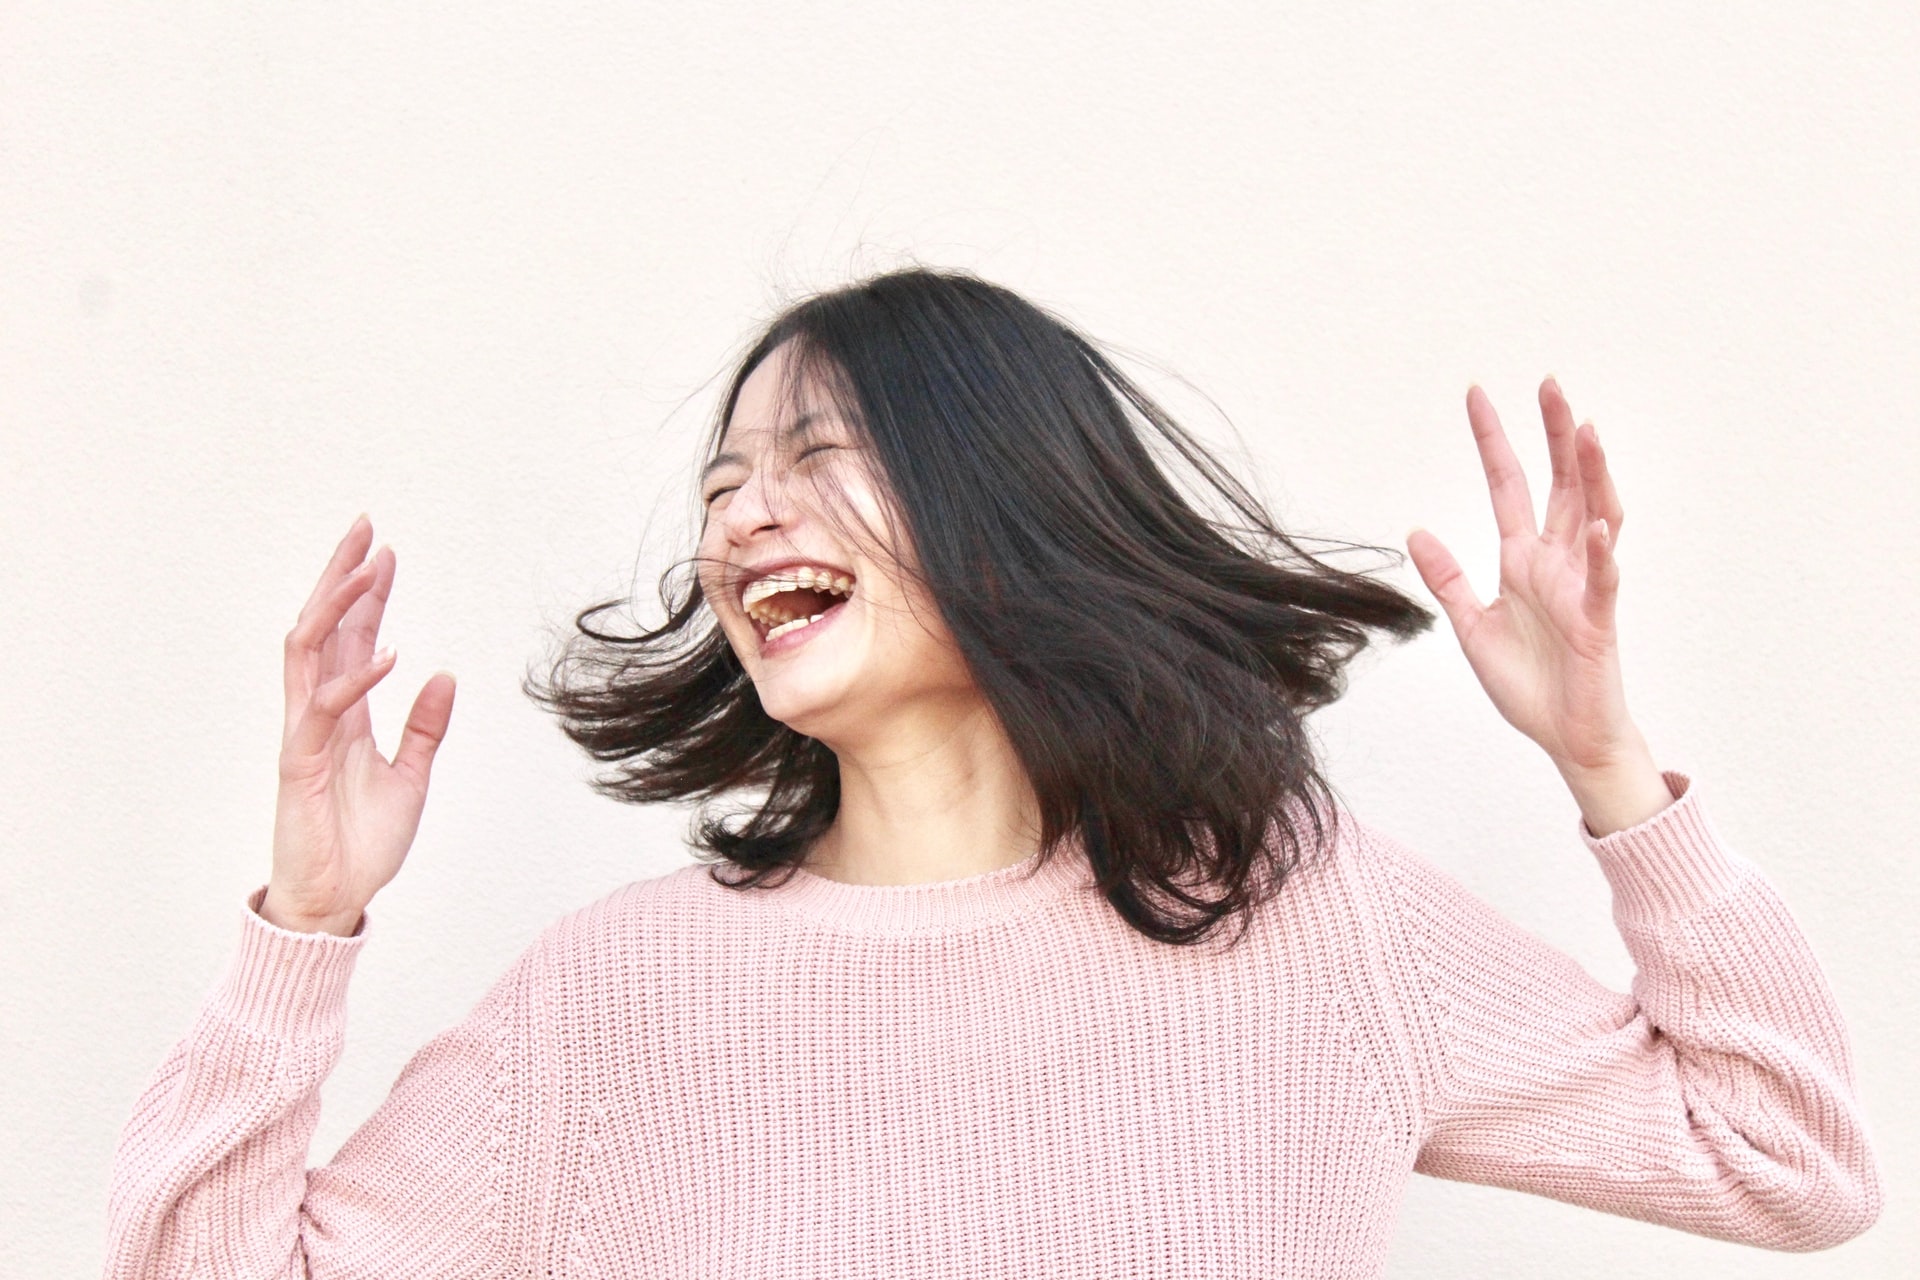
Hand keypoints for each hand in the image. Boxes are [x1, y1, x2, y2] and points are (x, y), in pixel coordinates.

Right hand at [261, 516, 455, 934]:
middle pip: (322, 627)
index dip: (368, 594)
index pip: (352, 638)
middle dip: (341, 576)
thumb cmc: (363, 842)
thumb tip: (446, 674)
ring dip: (338, 608)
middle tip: (365, 528)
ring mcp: (305, 734)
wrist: (337, 899)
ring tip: (368, 569)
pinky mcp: (300, 763)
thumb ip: (425, 727)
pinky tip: (389, 653)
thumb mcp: (412, 776)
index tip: (386, 550)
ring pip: (309, 652)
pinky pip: (324, 710)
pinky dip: (356, 680)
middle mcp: (319, 713)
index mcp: (345, 713)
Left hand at [1406, 379, 1654, 786]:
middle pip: (1560, 485)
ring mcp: (1581, 586)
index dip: (1494, 443)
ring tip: (1585, 430)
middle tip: (1549, 384)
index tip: (1477, 395)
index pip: (1509, 487)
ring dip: (1592, 474)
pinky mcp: (1598, 620)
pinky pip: (1603, 579)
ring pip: (1594, 515)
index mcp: (1522, 561)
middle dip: (1555, 435)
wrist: (1565, 737)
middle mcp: (1556, 563)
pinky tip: (1597, 525)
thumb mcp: (1471, 627)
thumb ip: (1448, 579)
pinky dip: (1601, 552)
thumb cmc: (1529, 685)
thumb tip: (1416, 532)